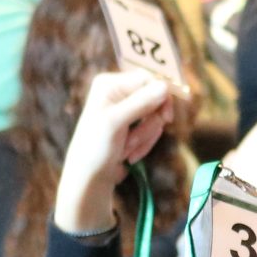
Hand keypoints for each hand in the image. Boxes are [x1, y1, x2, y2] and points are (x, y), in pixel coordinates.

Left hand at [53, 69, 178, 235]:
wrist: (90, 178)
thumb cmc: (95, 149)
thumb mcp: (116, 123)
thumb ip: (140, 103)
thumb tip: (165, 86)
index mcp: (110, 84)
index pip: (147, 79)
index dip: (161, 97)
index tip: (166, 118)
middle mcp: (118, 92)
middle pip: (155, 98)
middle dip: (149, 124)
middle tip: (133, 141)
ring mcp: (126, 109)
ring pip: (155, 116)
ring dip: (145, 137)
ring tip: (127, 150)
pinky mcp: (132, 126)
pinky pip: (152, 129)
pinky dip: (145, 144)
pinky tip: (130, 155)